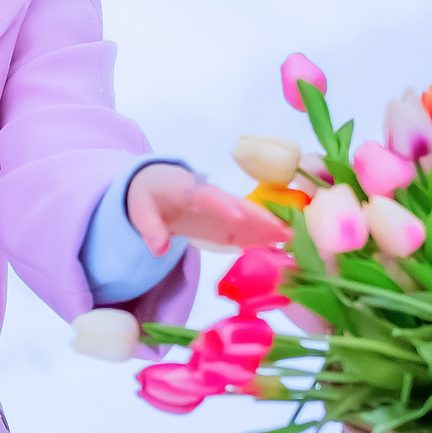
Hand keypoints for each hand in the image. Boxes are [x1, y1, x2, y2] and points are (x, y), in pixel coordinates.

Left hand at [126, 165, 289, 254]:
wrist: (157, 183)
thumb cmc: (149, 194)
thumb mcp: (140, 208)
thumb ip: (150, 228)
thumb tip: (159, 249)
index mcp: (189, 190)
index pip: (206, 196)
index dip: (221, 205)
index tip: (236, 216)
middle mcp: (211, 197)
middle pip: (237, 205)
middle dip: (259, 217)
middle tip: (283, 228)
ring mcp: (220, 209)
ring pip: (246, 217)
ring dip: (267, 226)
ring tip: (290, 237)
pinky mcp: (223, 221)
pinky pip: (243, 228)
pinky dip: (260, 235)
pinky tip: (278, 244)